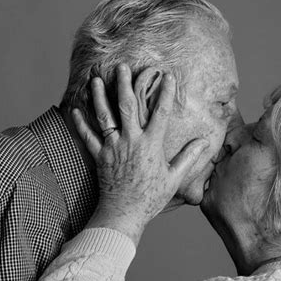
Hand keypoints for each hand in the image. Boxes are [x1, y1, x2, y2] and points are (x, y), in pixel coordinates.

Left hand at [72, 64, 208, 242]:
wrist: (124, 214)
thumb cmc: (151, 198)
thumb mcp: (174, 178)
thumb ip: (189, 157)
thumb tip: (205, 142)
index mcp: (151, 145)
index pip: (161, 112)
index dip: (165, 92)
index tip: (168, 75)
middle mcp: (131, 141)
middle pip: (127, 106)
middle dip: (125, 84)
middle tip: (122, 66)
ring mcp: (113, 148)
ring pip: (104, 116)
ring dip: (100, 96)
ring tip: (96, 79)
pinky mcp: (99, 157)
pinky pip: (88, 137)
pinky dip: (81, 123)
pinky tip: (75, 110)